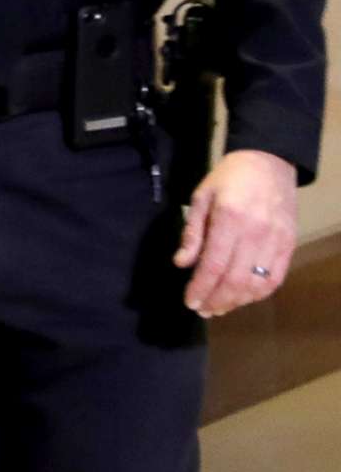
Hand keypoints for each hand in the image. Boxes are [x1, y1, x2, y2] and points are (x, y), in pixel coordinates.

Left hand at [176, 148, 298, 317]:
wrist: (269, 162)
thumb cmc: (228, 179)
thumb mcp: (201, 197)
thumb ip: (192, 232)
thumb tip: (181, 264)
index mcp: (229, 218)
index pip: (213, 265)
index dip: (201, 288)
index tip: (189, 301)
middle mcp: (256, 232)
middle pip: (235, 279)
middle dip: (216, 300)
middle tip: (202, 310)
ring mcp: (276, 240)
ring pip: (257, 284)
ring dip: (237, 301)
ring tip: (219, 308)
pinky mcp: (290, 244)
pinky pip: (276, 278)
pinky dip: (259, 294)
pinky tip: (242, 298)